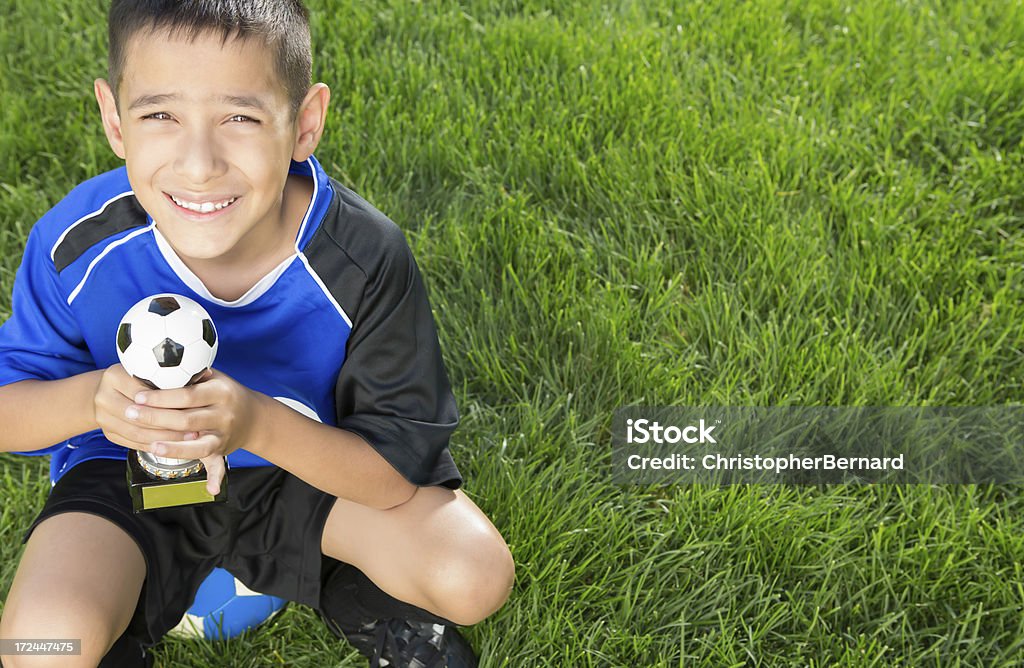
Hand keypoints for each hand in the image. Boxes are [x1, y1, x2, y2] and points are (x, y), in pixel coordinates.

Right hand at [94, 364, 200, 453]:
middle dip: (169, 424)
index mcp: (114, 375)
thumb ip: (167, 374)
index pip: (144, 392)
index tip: (192, 405)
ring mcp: (103, 417)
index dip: (167, 400)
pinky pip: (134, 443)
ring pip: (138, 433)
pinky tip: (175, 446)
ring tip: (189, 438)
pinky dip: (156, 445)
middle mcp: (103, 397)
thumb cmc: (137, 377)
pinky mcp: (108, 433)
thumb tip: (204, 373)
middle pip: (139, 415)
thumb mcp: (147, 369)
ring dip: (166, 438)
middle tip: (195, 427)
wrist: (108, 391)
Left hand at [115, 369, 260, 495]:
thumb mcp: (215, 378)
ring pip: (191, 439)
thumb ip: (192, 375)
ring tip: (145, 439)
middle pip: (185, 418)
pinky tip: (158, 451)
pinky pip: (198, 454)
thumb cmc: (225, 393)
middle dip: (155, 417)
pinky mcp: (220, 448)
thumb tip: (156, 364)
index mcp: (221, 391)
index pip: (187, 394)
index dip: (161, 396)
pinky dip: (180, 455)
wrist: (254, 418)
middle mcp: (224, 412)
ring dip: (166, 441)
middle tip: (130, 413)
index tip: (138, 395)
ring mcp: (222, 432)